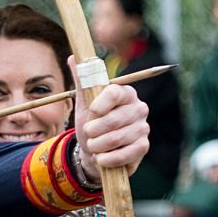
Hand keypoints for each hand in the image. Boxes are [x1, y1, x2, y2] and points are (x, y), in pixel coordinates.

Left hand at [71, 58, 149, 180]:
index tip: (91, 112)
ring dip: (97, 146)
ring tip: (93, 145)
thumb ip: (82, 81)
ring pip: (116, 138)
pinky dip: (107, 159)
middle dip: (94, 130)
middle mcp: (138, 108)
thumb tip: (74, 57)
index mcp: (125, 93)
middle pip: (114, 119)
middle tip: (88, 133)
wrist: (96, 152)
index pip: (115, 93)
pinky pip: (125, 154)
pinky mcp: (143, 147)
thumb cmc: (92, 124)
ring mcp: (143, 128)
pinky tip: (101, 158)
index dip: (99, 105)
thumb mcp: (84, 103)